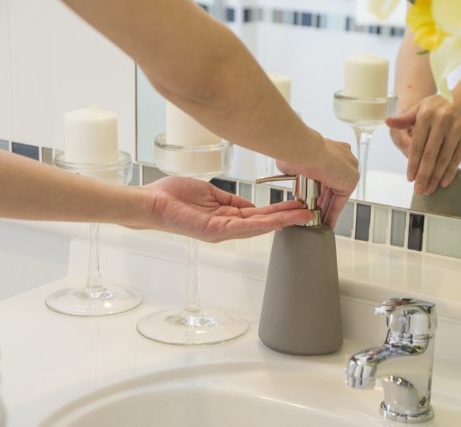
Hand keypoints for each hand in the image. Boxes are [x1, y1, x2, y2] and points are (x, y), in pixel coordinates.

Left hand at [144, 177, 314, 241]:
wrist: (151, 203)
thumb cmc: (173, 197)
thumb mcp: (210, 193)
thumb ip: (231, 201)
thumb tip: (250, 205)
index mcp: (226, 218)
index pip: (259, 215)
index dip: (279, 210)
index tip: (296, 205)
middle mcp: (227, 228)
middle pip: (264, 223)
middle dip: (288, 217)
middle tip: (309, 212)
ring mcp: (222, 231)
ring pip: (259, 226)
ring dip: (283, 220)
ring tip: (303, 215)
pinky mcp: (216, 230)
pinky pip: (245, 227)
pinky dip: (265, 223)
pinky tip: (280, 219)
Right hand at [277, 134, 358, 226]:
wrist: (304, 151)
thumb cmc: (296, 151)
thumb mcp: (294, 159)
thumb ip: (295, 165)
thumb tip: (286, 167)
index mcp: (332, 148)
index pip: (328, 173)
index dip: (319, 187)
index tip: (311, 196)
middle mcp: (344, 157)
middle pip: (333, 186)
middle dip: (324, 201)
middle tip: (315, 212)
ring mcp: (349, 168)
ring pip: (337, 195)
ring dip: (327, 209)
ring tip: (318, 221)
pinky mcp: (350, 181)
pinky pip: (340, 201)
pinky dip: (332, 213)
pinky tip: (326, 222)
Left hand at [386, 94, 460, 194]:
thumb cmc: (442, 103)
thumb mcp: (422, 106)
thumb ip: (405, 118)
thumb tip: (388, 122)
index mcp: (426, 116)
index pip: (417, 145)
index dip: (413, 164)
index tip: (410, 178)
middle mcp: (442, 122)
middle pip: (430, 155)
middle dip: (424, 175)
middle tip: (418, 190)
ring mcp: (457, 129)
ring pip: (444, 159)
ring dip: (436, 177)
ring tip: (429, 190)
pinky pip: (457, 158)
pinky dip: (450, 171)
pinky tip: (444, 182)